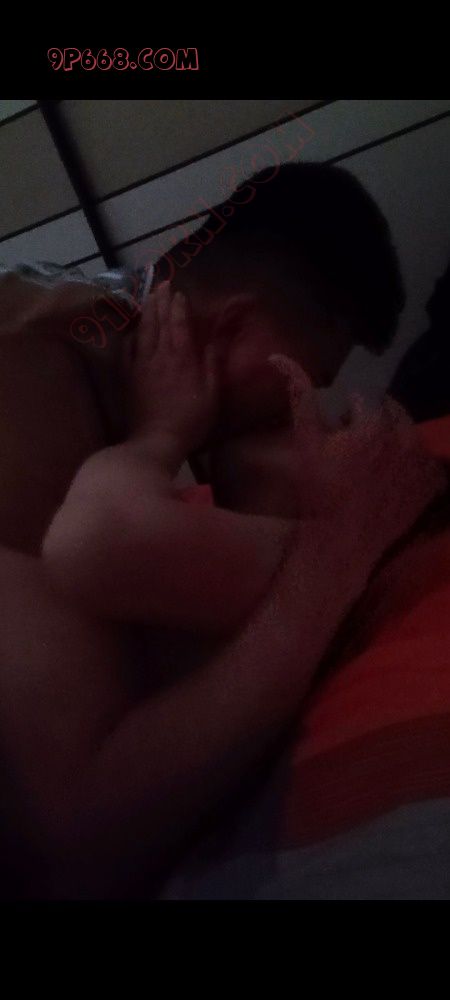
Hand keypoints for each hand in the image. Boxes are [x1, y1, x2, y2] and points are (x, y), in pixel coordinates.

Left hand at [129, 282, 218, 466]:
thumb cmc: (190, 421)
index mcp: (182, 358)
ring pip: (143, 331)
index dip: (179, 307)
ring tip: (149, 297)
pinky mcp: (129, 377)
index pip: (179, 325)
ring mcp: (141, 365)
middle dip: (162, 301)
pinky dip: (130, 336)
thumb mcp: (211, 395)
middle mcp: (160, 356)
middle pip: (159, 322)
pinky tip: (132, 330)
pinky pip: (128, 350)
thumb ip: (211, 366)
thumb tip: (211, 344)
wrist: (156, 440)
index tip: (180, 293)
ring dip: (147, 312)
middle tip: (163, 284)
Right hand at [269, 353, 446, 562]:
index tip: (339, 430)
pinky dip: (412, 463)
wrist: (341, 544)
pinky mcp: (430, 486)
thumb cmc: (318, 494)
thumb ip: (299, 396)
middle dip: (375, 420)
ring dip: (394, 438)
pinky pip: (426, 460)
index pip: (365, 399)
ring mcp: (421, 465)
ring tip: (373, 462)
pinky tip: (391, 479)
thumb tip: (279, 357)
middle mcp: (404, 441)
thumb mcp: (304, 443)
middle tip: (355, 446)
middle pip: (393, 412)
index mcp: (372, 426)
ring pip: (410, 434)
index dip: (349, 412)